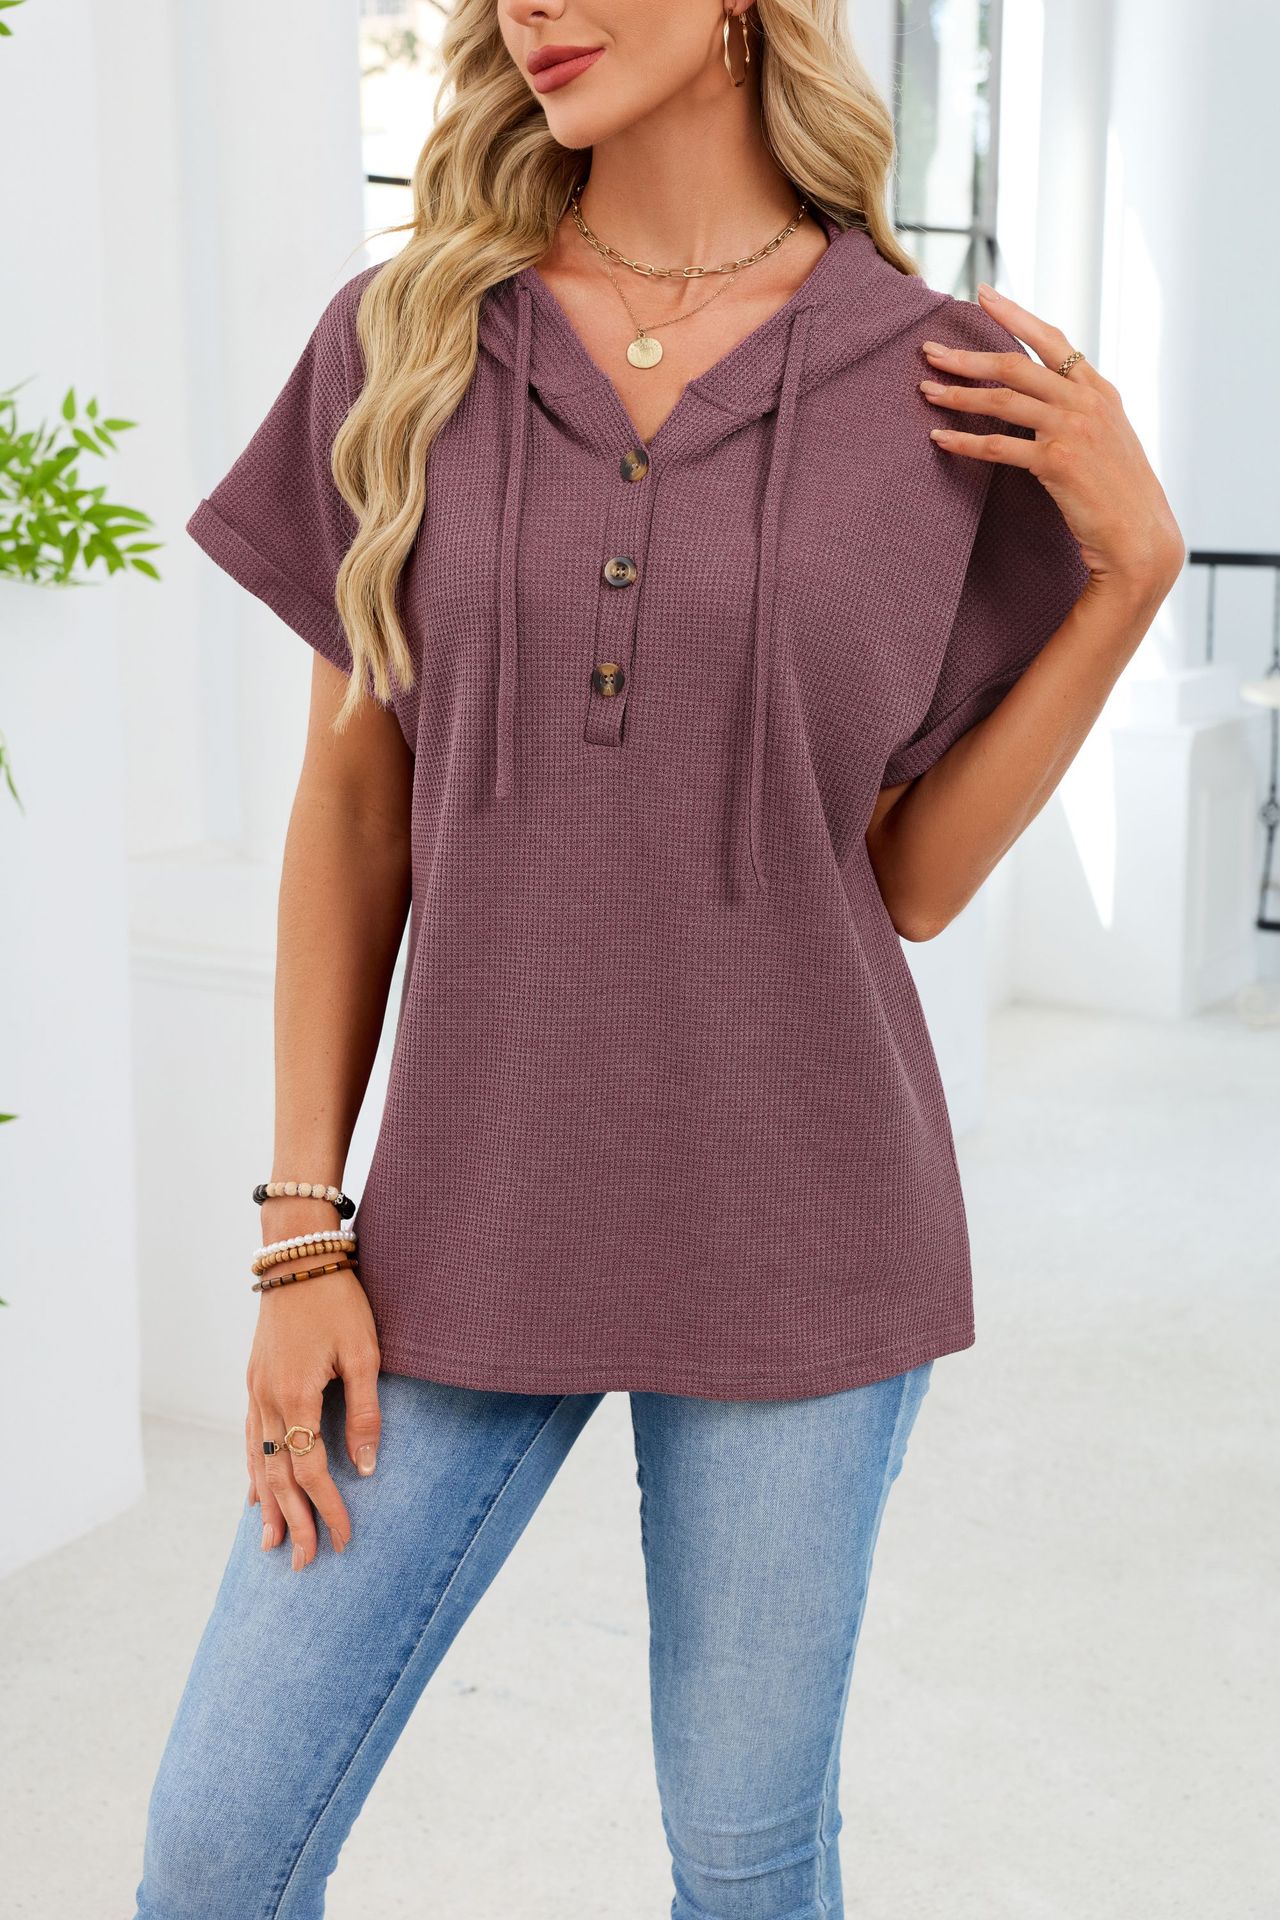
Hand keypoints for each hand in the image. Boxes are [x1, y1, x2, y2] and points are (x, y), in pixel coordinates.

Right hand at [245, 1267, 381, 1569]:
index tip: (344, 1538)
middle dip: (293, 1522)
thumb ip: (366, 1412)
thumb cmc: (339, 1301)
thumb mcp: (364, 1353)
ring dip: (266, 1505)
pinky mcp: (253, 1379)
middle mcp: (267, 1400)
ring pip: (257, 1461)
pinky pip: (248, 1438)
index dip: (327, 1508)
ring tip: (269, 1544)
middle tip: (305, 1564)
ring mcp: (254, 1390)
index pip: (311, 1470)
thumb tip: (368, 1467)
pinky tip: (253, 1491)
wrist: (297, 1257)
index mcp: (296, 1396)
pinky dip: (252, 1470)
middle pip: (278, 1477)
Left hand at [918, 284, 1185, 602]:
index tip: (981, 294)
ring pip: (1002, 400)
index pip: (1051, 339)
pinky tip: (940, 438)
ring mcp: (1071, 429)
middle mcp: (1085, 401)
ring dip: (958, 394)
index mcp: (1098, 389)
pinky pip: (999, 446)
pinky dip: (965, 441)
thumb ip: (1079, 408)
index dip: (1014, 314)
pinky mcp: (1056, 463)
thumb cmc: (1119, 490)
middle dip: (967, 356)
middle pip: (1015, 365)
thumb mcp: (1108, 435)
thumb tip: (1044, 394)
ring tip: (926, 390)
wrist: (1140, 534)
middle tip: (930, 350)